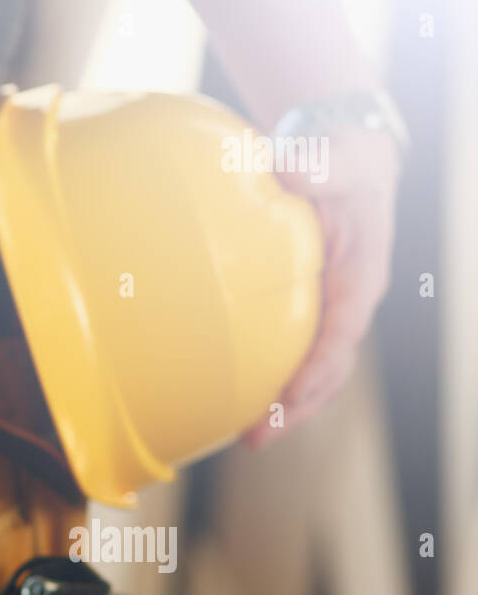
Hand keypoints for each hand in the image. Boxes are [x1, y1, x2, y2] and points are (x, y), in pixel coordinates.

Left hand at [243, 127, 399, 446]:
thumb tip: (289, 174)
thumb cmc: (340, 159)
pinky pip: (292, 353)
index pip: (345, 329)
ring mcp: (330, 310)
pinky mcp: (309, 310)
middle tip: (257, 438)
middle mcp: (350, 300)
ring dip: (285, 408)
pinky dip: (270, 380)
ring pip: (315, 371)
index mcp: (361, 273)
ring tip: (247, 438)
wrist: (346, 156)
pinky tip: (233, 401)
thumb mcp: (334, 157)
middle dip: (299, 408)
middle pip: (331, 368)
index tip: (293, 395)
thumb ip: (317, 168)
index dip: (321, 365)